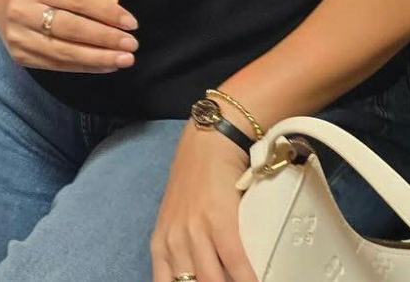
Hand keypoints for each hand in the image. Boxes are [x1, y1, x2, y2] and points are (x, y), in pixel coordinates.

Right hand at [0, 0, 137, 73]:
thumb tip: (117, 20)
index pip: (76, 1)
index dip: (106, 13)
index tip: (131, 23)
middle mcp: (22, 12)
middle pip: (70, 29)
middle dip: (105, 39)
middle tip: (131, 45)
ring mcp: (19, 37)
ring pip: (64, 52)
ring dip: (99, 58)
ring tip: (123, 59)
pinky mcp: (20, 57)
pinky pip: (58, 65)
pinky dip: (85, 66)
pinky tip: (104, 65)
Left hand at [151, 123, 256, 281]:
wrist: (210, 141)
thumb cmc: (196, 179)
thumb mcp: (177, 218)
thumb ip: (182, 249)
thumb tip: (199, 277)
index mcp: (161, 244)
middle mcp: (174, 241)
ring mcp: (196, 232)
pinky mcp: (220, 222)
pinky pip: (236, 266)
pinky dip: (248, 281)